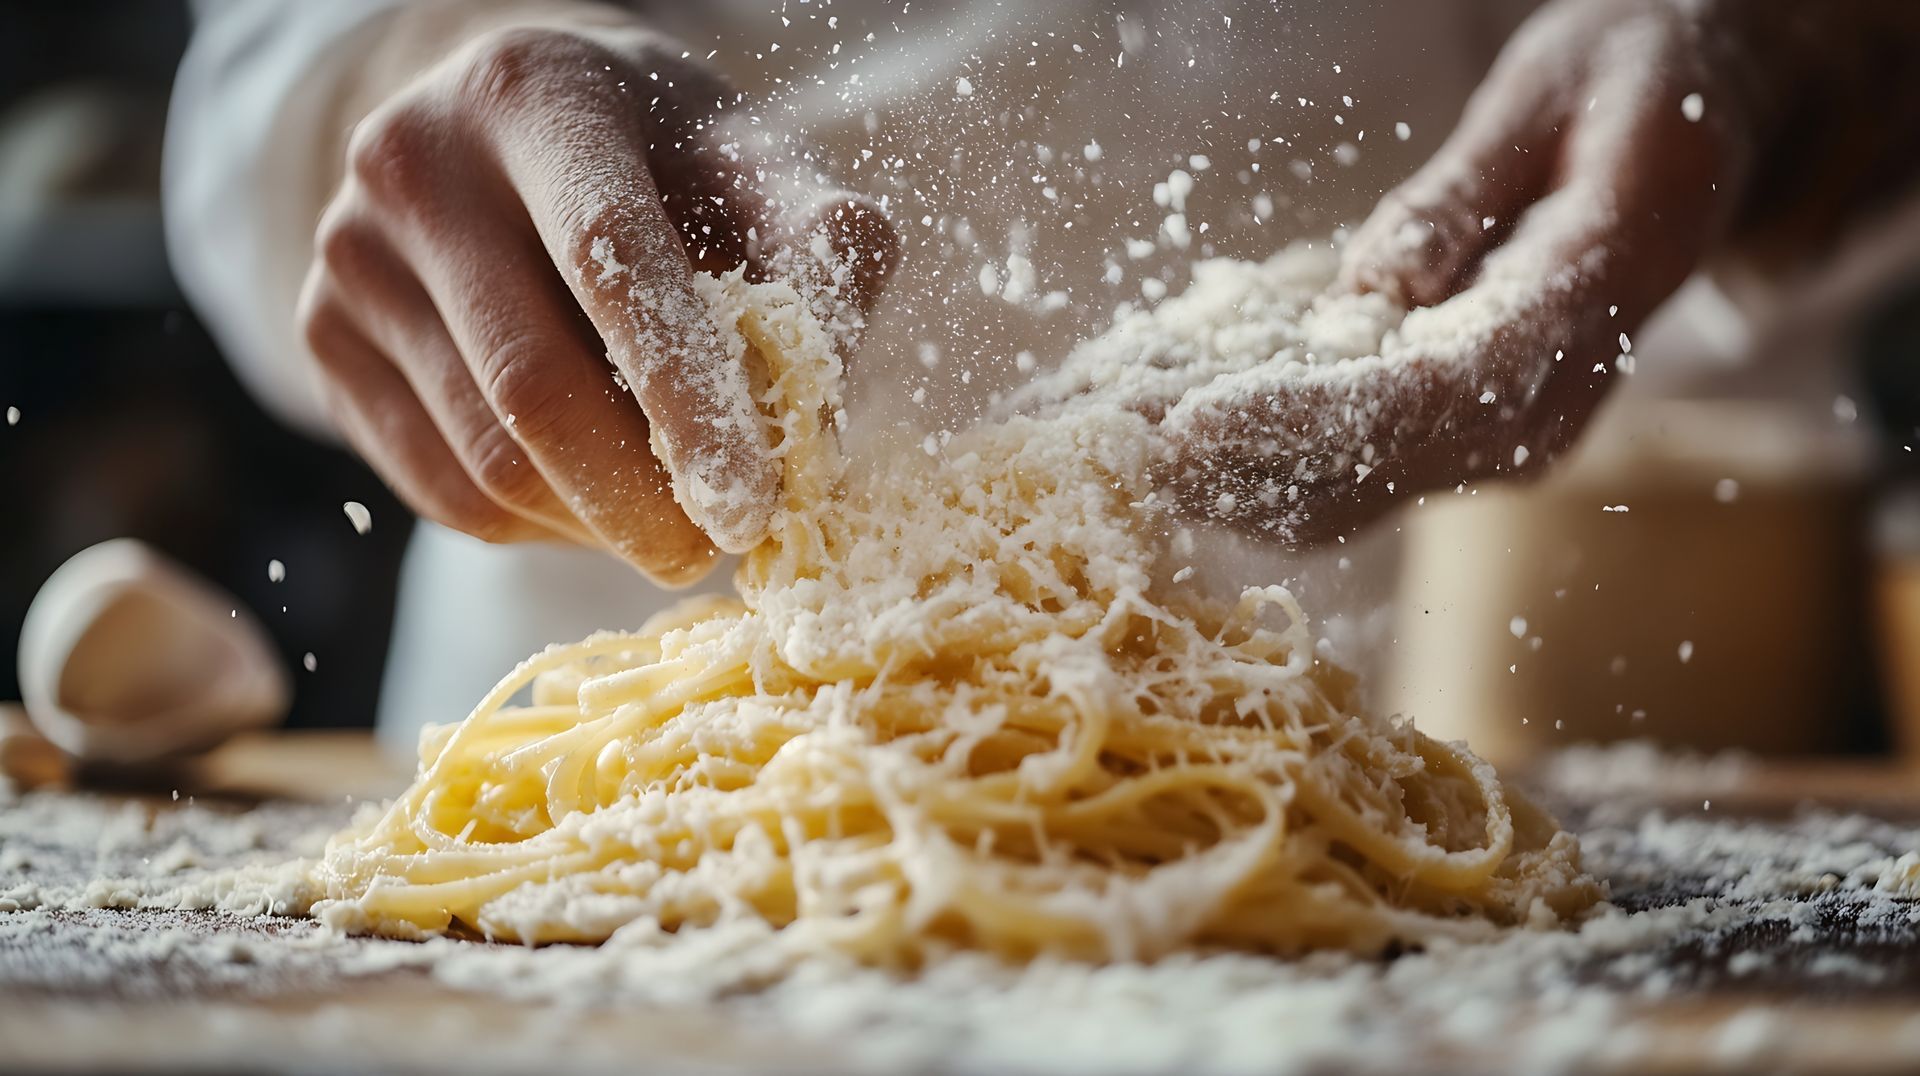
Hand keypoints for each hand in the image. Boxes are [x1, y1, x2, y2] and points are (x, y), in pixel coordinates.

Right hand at [297, 5, 896, 582]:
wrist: (508, 133)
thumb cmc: (659, 158)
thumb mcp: (751, 164)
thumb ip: (818, 255)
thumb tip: (818, 420)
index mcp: (535, 94)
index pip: (613, 263)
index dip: (689, 399)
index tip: (754, 508)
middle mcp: (414, 163)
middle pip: (536, 387)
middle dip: (646, 499)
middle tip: (721, 547)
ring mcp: (350, 253)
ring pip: (488, 461)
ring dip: (601, 524)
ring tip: (670, 517)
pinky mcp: (322, 335)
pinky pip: (441, 490)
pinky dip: (538, 526)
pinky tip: (593, 499)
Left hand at [1159, 0, 1919, 545]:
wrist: (1707, 137)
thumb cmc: (1637, 88)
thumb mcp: (1558, 95)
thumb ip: (1466, 195)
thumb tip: (1375, 287)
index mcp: (1593, 296)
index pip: (1439, 394)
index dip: (1308, 424)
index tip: (1191, 426)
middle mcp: (1554, 395)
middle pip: (1378, 466)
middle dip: (1229, 467)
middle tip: (1105, 449)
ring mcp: (1510, 429)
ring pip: (1354, 491)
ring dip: (1224, 485)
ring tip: (1110, 455)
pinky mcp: (1463, 429)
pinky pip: (1352, 469)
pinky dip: (1252, 468)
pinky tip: (1166, 450)